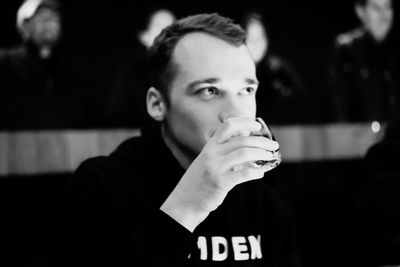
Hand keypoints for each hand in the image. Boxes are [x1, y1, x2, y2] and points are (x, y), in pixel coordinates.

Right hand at [160, 117, 278, 231]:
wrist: (185, 202)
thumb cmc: (199, 182)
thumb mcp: (207, 161)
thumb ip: (223, 153)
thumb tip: (248, 146)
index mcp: (209, 146)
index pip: (228, 126)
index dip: (245, 122)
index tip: (257, 125)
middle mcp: (212, 154)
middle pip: (242, 140)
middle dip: (262, 141)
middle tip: (273, 145)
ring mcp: (215, 168)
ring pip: (245, 153)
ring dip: (262, 153)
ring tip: (270, 156)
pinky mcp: (220, 183)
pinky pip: (244, 174)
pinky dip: (256, 173)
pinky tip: (261, 173)